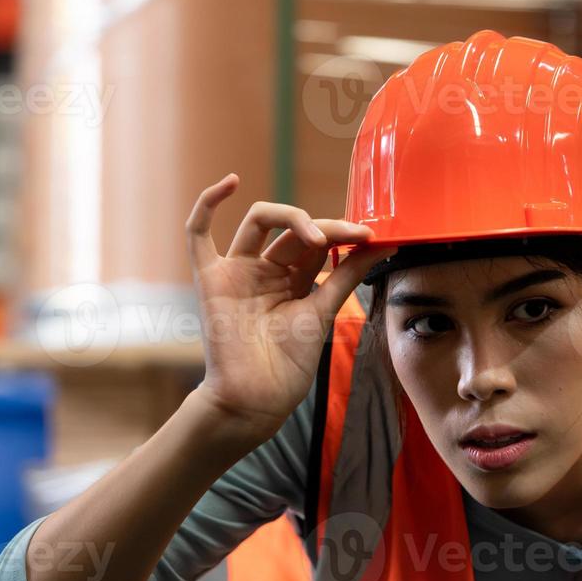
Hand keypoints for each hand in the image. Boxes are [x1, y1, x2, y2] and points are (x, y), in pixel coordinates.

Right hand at [185, 173, 394, 438]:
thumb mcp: (323, 311)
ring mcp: (236, 271)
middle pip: (292, 229)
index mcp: (291, 280)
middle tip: (350, 235)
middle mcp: (264, 270)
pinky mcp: (210, 278)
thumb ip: (347, 275)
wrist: (257, 398)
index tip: (370, 237)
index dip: (341, 233)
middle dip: (324, 227)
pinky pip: (198, 235)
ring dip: (292, 217)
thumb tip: (383, 245)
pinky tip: (230, 182)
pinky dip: (208, 203)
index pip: (315, 241)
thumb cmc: (289, 365)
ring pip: (260, 221)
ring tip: (316, 235)